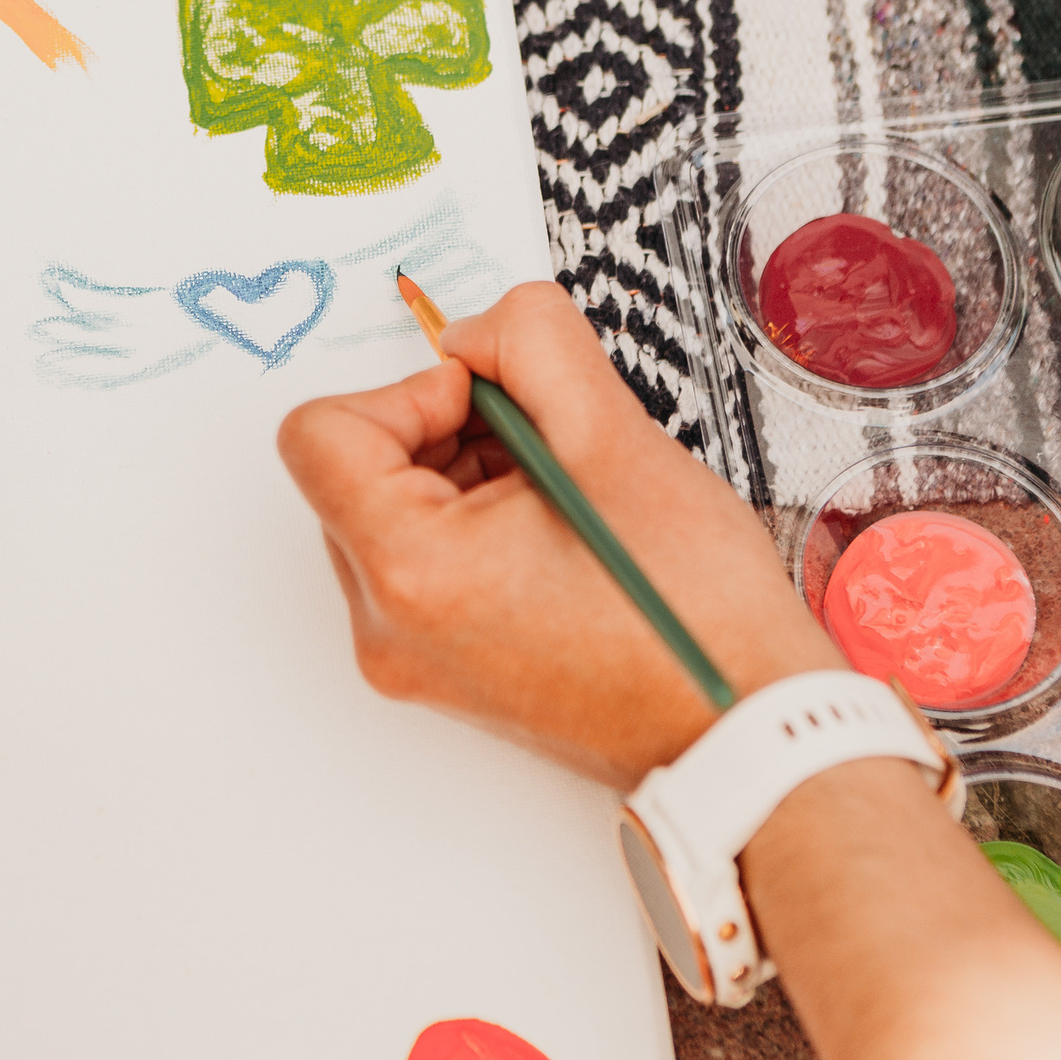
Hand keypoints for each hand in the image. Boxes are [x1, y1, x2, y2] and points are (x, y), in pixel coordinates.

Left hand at [277, 281, 845, 786]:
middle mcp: (385, 628)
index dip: (404, 393)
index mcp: (410, 572)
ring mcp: (405, 657)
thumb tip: (472, 332)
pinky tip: (551, 532)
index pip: (319, 435)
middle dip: (439, 432)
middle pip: (350, 471)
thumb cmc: (692, 611)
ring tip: (558, 497)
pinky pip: (415, 561)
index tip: (484, 402)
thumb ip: (531, 345)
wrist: (740, 726)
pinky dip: (469, 524)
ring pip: (384, 512)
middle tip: (540, 446)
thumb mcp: (613, 437)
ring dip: (459, 475)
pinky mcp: (433, 668)